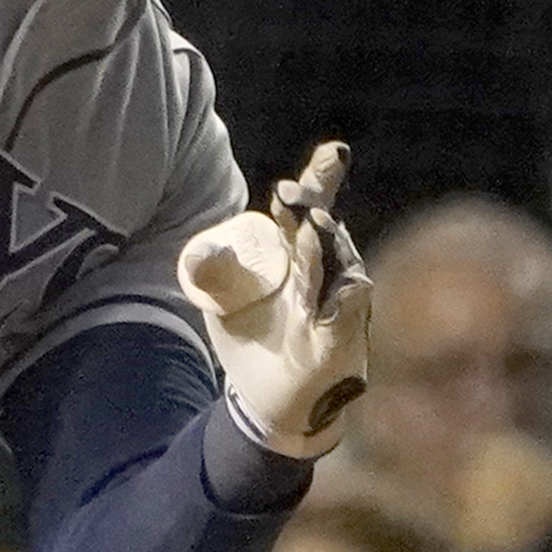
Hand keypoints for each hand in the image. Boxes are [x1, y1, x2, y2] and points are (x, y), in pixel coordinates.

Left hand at [175, 138, 369, 459]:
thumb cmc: (255, 340)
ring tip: (315, 222)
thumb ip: (217, 270)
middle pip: (327, 234)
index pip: (313, 212)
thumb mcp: (225, 300)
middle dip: (314, 209)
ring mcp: (341, 307)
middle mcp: (329, 276)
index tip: (335, 151)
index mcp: (302, 257)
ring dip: (327, 247)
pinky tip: (346, 289)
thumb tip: (200, 250)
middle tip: (296, 189)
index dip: (323, 181)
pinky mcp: (344, 342)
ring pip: (340, 270)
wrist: (273, 400)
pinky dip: (347, 303)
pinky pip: (351, 317)